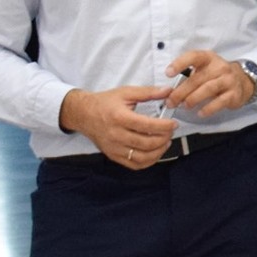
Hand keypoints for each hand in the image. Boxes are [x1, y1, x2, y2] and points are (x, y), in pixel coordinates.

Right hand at [59, 85, 175, 168]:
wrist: (82, 114)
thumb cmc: (104, 103)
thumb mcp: (126, 92)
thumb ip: (148, 92)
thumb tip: (168, 91)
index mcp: (119, 117)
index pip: (147, 126)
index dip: (164, 126)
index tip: (174, 123)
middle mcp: (116, 135)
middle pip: (146, 143)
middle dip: (164, 138)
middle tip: (171, 132)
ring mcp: (113, 148)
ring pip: (142, 157)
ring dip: (159, 151)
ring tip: (166, 142)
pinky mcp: (112, 155)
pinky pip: (134, 164)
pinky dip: (148, 161)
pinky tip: (155, 152)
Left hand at [162, 49, 255, 117]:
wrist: (243, 81)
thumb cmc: (216, 76)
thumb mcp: (204, 69)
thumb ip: (188, 77)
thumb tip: (169, 92)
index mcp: (208, 58)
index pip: (193, 57)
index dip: (180, 64)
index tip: (168, 73)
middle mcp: (220, 67)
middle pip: (197, 79)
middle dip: (181, 92)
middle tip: (170, 102)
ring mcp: (228, 80)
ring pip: (208, 89)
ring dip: (193, 99)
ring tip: (185, 106)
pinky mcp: (234, 94)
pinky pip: (219, 102)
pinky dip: (208, 108)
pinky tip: (201, 113)